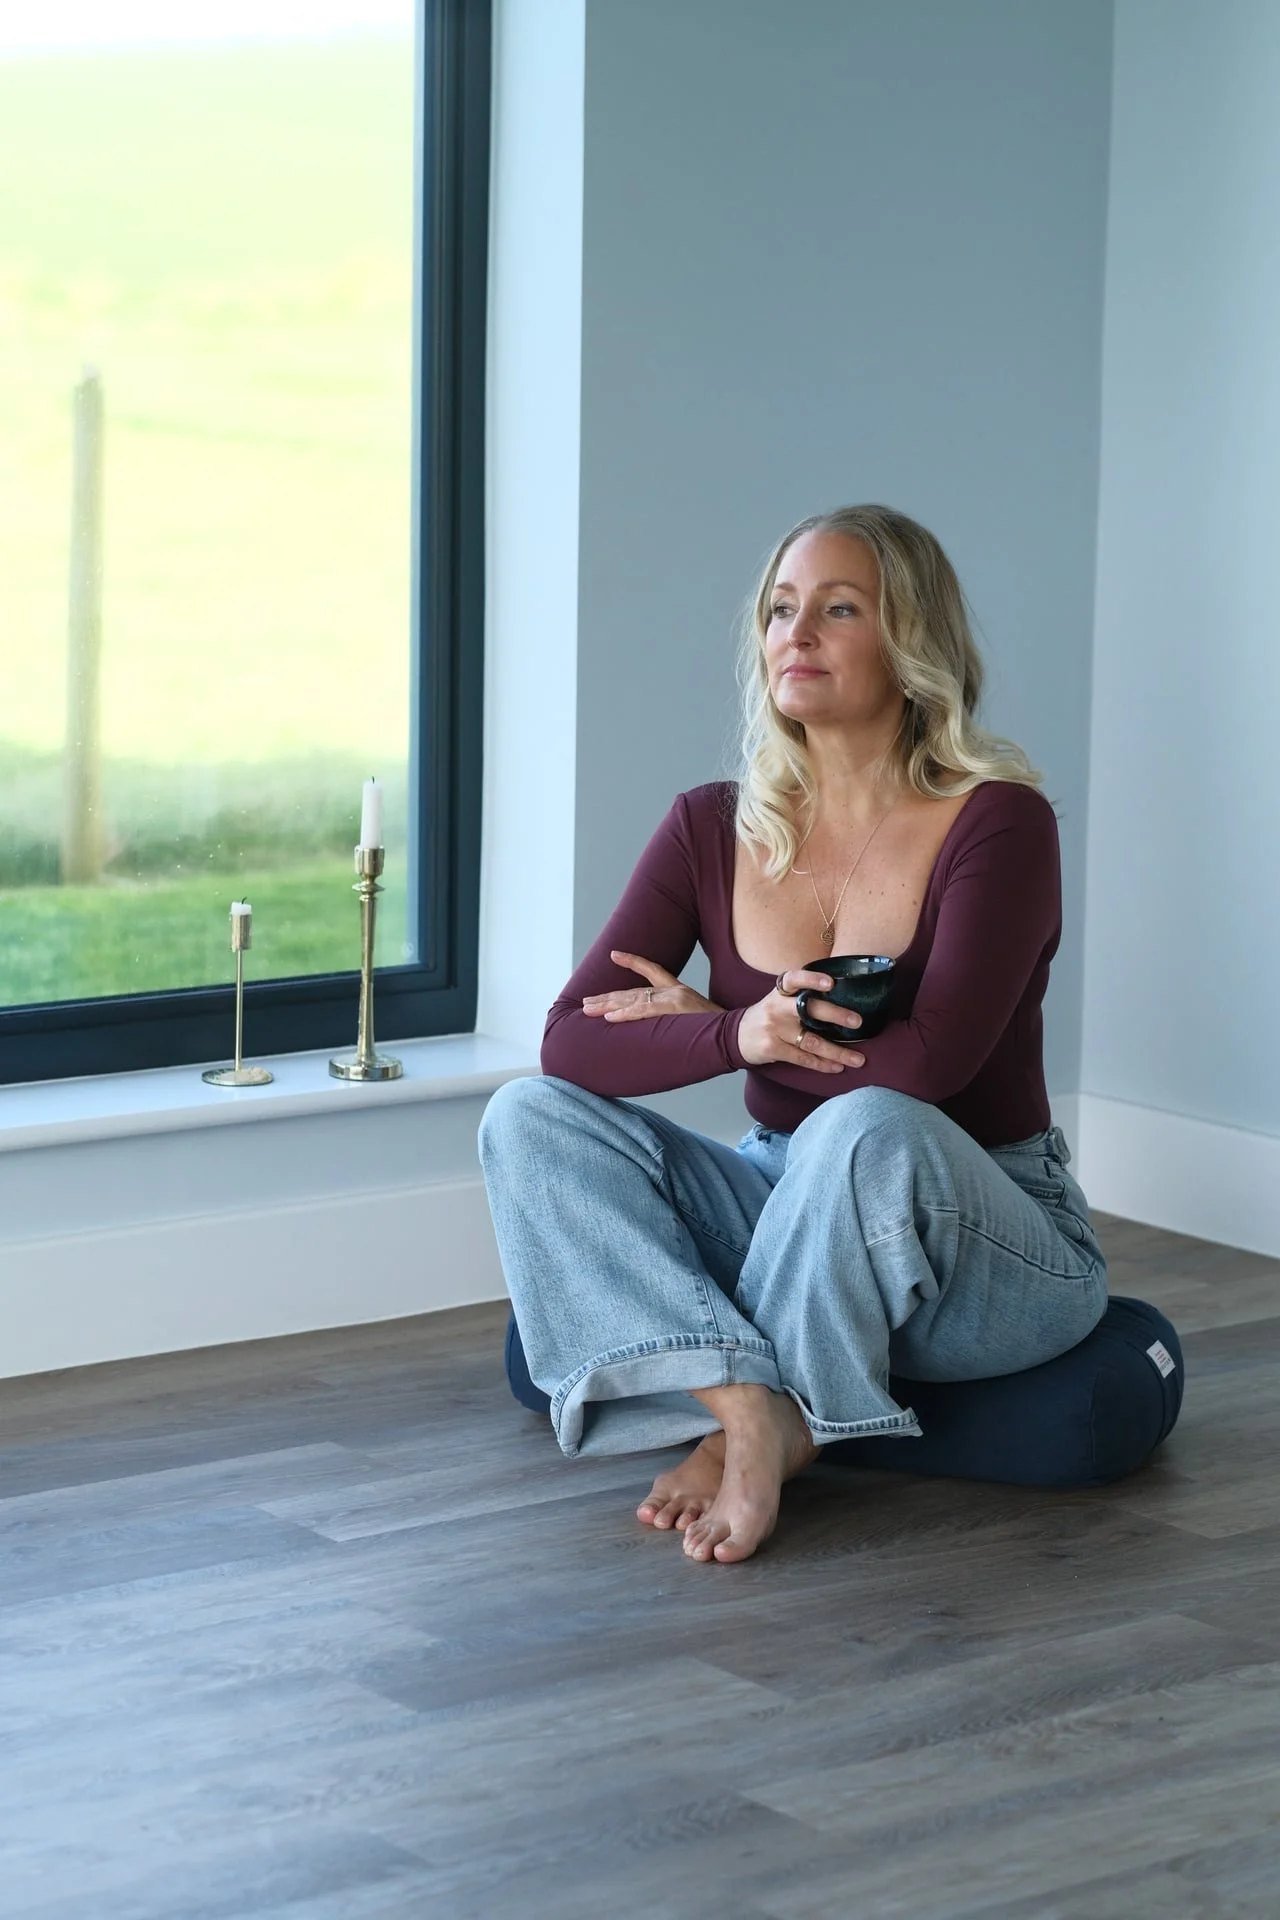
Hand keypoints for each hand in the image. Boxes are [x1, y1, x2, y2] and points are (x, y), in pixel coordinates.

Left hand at [581, 951, 722, 1021]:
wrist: (743, 1030)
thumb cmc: (723, 1030)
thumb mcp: (700, 1020)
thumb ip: (680, 1019)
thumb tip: (666, 1028)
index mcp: (680, 991)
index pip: (653, 970)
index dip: (633, 962)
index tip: (614, 954)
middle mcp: (675, 991)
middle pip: (634, 991)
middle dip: (607, 997)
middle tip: (585, 1002)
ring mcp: (675, 998)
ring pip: (634, 1000)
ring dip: (608, 1005)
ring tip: (587, 1008)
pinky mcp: (676, 1008)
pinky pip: (645, 1010)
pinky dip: (625, 1013)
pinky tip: (609, 1016)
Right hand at [736, 968, 864, 1074]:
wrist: (736, 1036)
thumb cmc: (768, 1015)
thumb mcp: (778, 999)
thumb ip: (802, 997)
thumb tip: (842, 999)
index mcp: (780, 992)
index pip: (795, 979)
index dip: (812, 979)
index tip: (831, 983)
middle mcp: (777, 1008)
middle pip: (809, 1010)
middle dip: (836, 1016)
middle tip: (858, 1022)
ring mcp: (774, 1029)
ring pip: (812, 1041)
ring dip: (838, 1052)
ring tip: (859, 1059)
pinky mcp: (772, 1048)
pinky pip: (803, 1058)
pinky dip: (822, 1064)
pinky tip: (837, 1067)